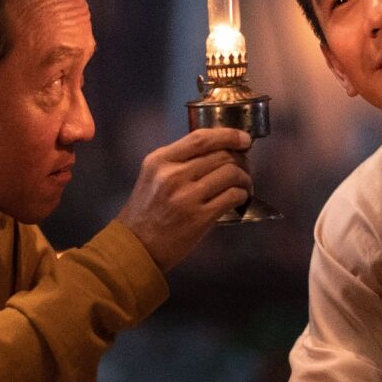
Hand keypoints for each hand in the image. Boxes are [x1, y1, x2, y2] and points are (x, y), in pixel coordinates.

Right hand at [117, 128, 252, 269]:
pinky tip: (240, 198)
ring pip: (231, 174)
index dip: (228, 135)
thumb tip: (217, 149)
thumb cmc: (146, 211)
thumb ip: (177, 160)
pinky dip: (242, 195)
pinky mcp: (199, 218)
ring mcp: (186, 197)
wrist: (136, 247)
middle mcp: (173, 175)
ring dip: (245, 178)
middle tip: (245, 167)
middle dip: (241, 159)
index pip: (201, 138)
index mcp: (160, 160)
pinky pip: (233, 196)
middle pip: (221, 155)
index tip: (243, 138)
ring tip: (244, 185)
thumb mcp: (152, 176)